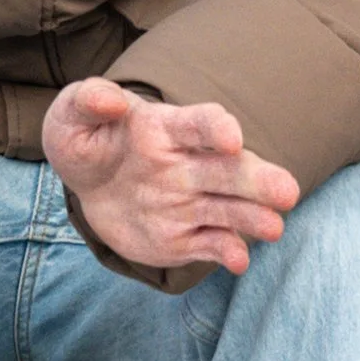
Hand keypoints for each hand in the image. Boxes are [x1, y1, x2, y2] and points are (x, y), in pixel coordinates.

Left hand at [42, 77, 299, 277]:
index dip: (217, 129)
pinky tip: (238, 260)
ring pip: (230, 209)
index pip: (199, 124)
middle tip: (286, 191)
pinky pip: (210, 244)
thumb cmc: (85, 138)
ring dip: (254, 218)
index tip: (232, 137)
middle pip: (230, 170)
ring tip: (274, 228)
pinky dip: (226, 252)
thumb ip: (89, 101)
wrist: (89, 182)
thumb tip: (108, 100)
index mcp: (166, 128)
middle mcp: (188, 165)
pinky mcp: (185, 237)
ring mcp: (190, 202)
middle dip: (258, 179)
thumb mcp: (73, 114)